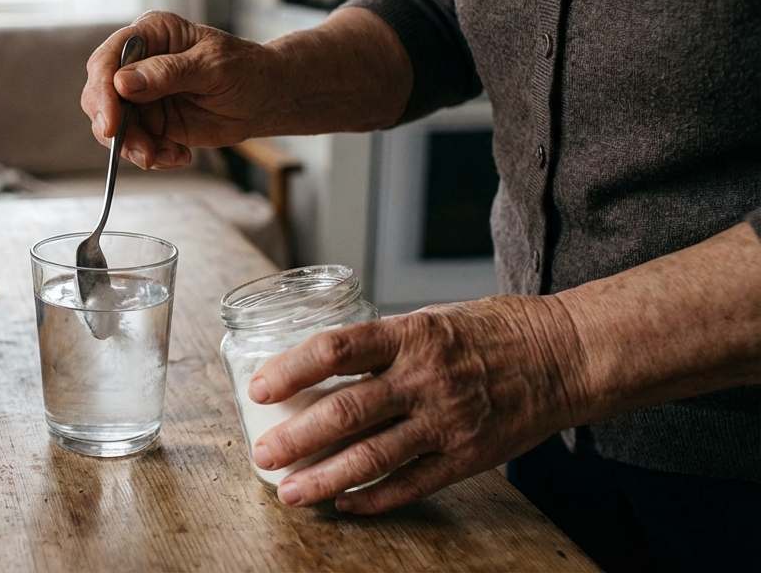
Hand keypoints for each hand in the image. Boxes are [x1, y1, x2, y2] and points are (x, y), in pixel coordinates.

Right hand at [80, 11, 290, 169]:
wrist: (264, 98)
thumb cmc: (245, 69)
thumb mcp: (214, 67)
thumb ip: (169, 73)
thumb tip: (122, 83)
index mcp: (151, 34)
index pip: (108, 60)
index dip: (102, 92)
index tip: (111, 124)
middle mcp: (138, 63)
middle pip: (100, 95)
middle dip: (115, 128)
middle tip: (143, 152)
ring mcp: (142, 94)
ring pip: (113, 125)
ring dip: (135, 147)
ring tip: (168, 156)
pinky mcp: (150, 121)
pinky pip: (135, 144)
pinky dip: (153, 156)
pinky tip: (180, 155)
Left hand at [248, 295, 588, 513]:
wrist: (563, 356)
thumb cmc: (490, 331)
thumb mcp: (430, 318)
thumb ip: (382, 345)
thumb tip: (320, 365)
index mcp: (410, 334)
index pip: (336, 349)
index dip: (291, 370)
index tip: (259, 387)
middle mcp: (425, 378)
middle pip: (345, 411)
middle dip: (295, 437)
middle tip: (262, 453)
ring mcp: (446, 421)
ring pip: (372, 458)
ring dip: (323, 479)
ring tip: (289, 492)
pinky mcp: (467, 457)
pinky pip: (410, 485)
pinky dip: (372, 498)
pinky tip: (344, 504)